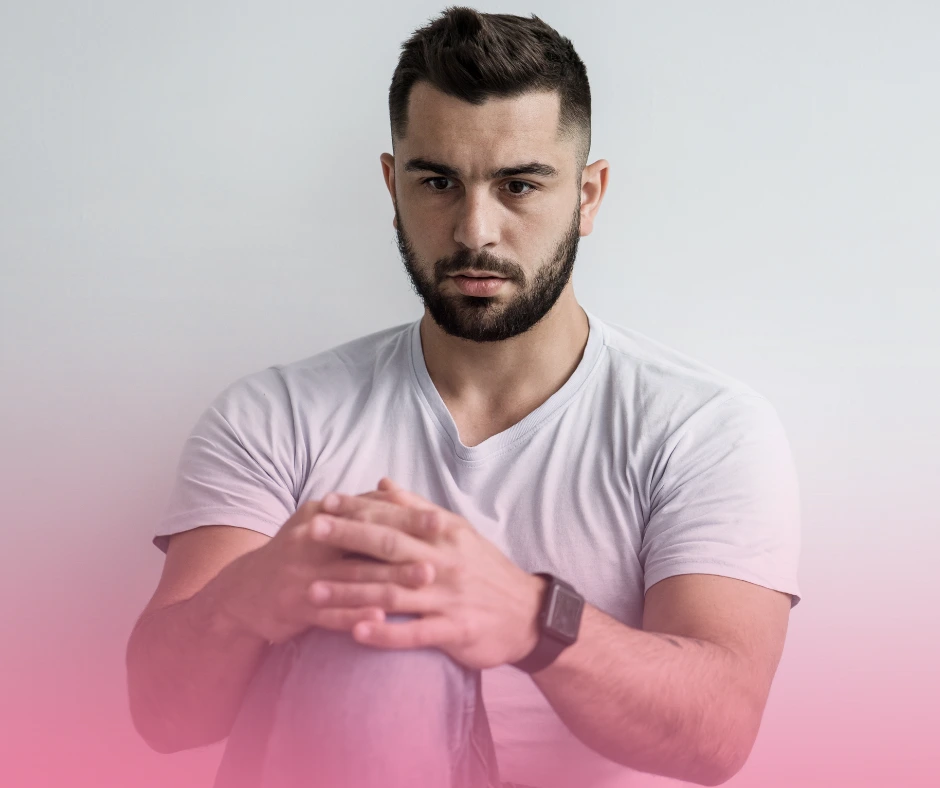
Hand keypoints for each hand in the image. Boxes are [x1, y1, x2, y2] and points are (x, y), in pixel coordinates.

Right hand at [210, 492, 436, 644]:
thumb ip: (357, 508)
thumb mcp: (319, 524)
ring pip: (352, 578)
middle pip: (365, 543)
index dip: (405, 517)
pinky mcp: (292, 604)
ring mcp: (300, 573)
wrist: (242, 591)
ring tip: (424, 581)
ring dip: (390, 580)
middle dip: (405, 547)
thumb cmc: (295, 555)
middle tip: (440, 551)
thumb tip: (395, 488)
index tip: (441, 521)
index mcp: (320, 516)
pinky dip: (356, 616)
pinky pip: (329, 612)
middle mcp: (309, 539)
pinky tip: (382, 620)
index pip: (368, 513)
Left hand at [304, 478, 545, 669]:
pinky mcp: (455, 630)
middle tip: (310, 531)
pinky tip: (355, 631)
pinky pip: (414, 633)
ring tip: (314, 590)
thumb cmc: (485, 569)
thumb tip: (383, 482)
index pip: (395, 516)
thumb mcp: (457, 532)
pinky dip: (385, 633)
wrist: (529, 614)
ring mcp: (449, 597)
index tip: (326, 503)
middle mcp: (444, 561)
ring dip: (352, 591)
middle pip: (389, 547)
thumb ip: (418, 508)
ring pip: (393, 592)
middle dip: (348, 538)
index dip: (359, 509)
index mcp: (444, 533)